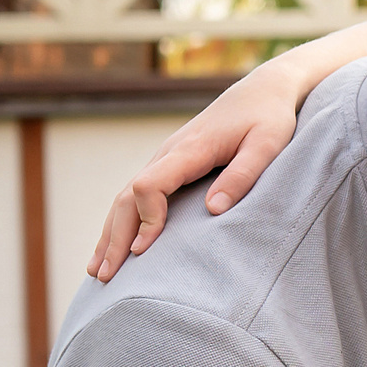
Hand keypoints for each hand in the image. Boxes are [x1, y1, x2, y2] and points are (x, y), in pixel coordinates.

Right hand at [88, 68, 303, 281]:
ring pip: (126, 197)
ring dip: (110, 233)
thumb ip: (243, 175)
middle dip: (114, 237)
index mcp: (190, 150)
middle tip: (104, 276)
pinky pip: (138, 194)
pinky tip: (116, 244)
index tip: (145, 249)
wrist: (262, 90)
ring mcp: (166, 158)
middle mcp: (169, 153)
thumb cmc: (269, 118)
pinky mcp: (171, 164)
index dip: (144, 218)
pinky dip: (122, 221)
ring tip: (97, 270)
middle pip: (128, 197)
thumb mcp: (268, 144)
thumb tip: (214, 210)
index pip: (149, 185)